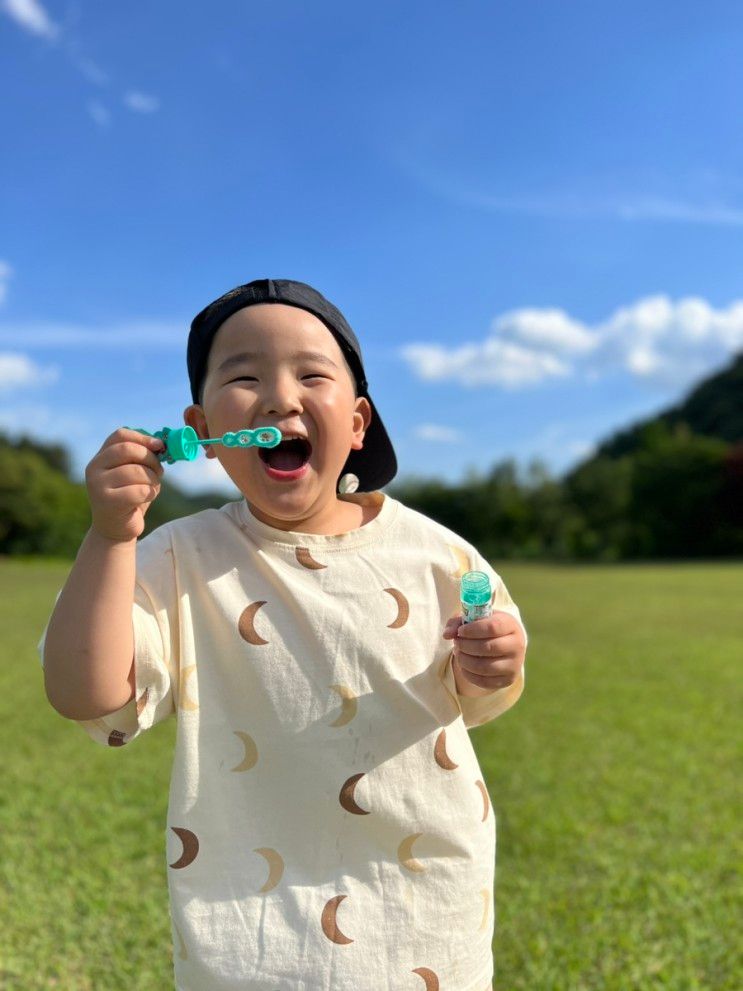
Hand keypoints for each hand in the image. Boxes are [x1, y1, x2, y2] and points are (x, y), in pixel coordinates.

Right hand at [85, 427, 165, 542]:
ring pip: (136, 471)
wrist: (116, 529)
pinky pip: (139, 490)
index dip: (143, 437)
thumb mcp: (135, 473)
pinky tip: (147, 498)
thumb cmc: (130, 498)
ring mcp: (97, 485)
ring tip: (151, 487)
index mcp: (101, 457)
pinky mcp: (107, 502)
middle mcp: (94, 468)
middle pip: (128, 450)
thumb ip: (142, 457)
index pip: (120, 435)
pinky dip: (150, 493)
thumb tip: (161, 444)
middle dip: (151, 459)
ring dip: (153, 479)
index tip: (160, 445)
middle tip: (159, 470)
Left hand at [442, 610, 525, 694]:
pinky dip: (468, 674)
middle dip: (466, 646)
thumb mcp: (474, 619)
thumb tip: (447, 634)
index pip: (492, 627)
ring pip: (484, 667)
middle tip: (457, 643)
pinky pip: (483, 681)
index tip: (460, 631)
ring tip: (458, 653)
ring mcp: (514, 664)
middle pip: (488, 648)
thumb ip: (458, 622)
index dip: (472, 630)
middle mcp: (517, 645)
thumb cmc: (485, 627)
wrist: (504, 644)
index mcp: (511, 624)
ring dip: (465, 660)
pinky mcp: (508, 680)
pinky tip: (464, 665)